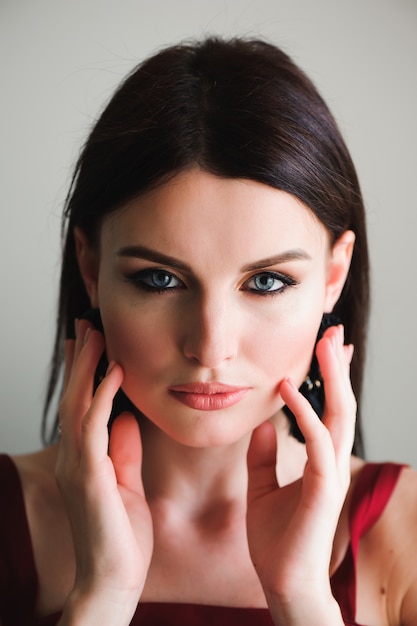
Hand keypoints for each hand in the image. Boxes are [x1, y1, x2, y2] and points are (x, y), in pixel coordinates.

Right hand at [55, 320, 152, 623]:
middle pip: (74, 397)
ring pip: (77, 403)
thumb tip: (126, 419)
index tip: (91, 344)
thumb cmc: (122, 537)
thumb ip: (123, 450)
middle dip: (80, 360)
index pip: (81, 405)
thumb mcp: (126, 483)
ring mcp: (79, 466)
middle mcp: (75, 457)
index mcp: (84, 459)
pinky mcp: (90, 476)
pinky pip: (94, 426)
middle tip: (86, 326)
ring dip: (87, 367)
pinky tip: (114, 371)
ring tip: (95, 335)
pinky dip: (102, 395)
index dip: (84, 373)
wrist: (114, 580)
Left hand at [246, 325, 354, 622]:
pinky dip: (305, 412)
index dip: (331, 379)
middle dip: (338, 367)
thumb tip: (261, 425)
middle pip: (341, 405)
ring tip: (325, 343)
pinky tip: (288, 388)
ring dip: (333, 378)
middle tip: (333, 331)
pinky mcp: (322, 489)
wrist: (281, 583)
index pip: (330, 411)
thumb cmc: (276, 541)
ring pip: (338, 416)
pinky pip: (316, 442)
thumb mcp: (262, 488)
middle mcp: (330, 463)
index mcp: (319, 461)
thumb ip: (262, 457)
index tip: (328, 349)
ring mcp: (330, 475)